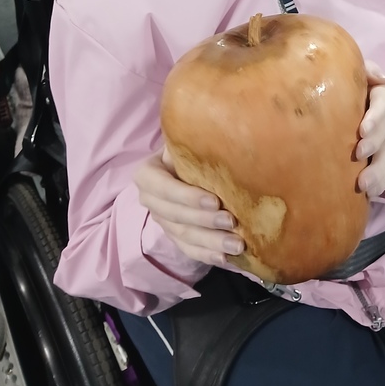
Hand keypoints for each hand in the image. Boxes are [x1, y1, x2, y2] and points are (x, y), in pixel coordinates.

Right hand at [134, 147, 244, 266]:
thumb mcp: (183, 140)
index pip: (163, 187)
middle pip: (175, 216)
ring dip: (211, 242)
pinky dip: (207, 255)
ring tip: (237, 245)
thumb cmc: (188, 148)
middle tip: (232, 223)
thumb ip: (191, 138)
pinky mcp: (173, 237)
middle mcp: (149, 200)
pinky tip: (226, 258)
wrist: (182, 165)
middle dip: (204, 222)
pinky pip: (188, 250)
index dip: (187, 197)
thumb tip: (219, 127)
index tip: (215, 200)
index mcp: (147, 174)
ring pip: (184, 236)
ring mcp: (161, 221)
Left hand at [356, 61, 384, 196]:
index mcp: (384, 95)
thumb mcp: (355, 72)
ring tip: (362, 184)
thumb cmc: (348, 83)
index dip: (376, 117)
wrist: (345, 100)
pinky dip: (380, 183)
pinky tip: (370, 193)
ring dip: (378, 170)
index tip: (362, 130)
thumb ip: (367, 69)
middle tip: (358, 153)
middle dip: (375, 144)